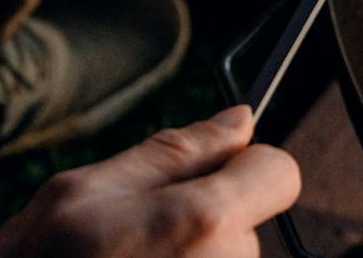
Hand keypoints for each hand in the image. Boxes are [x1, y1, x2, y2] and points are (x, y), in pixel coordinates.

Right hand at [0, 106, 298, 257]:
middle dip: (205, 218)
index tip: (212, 173)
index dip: (246, 166)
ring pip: (226, 257)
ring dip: (189, 257)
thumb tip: (239, 118)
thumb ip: (171, 151)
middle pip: (248, 220)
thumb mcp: (82, 193)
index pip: (279, 173)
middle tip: (132, 239)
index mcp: (204, 222)